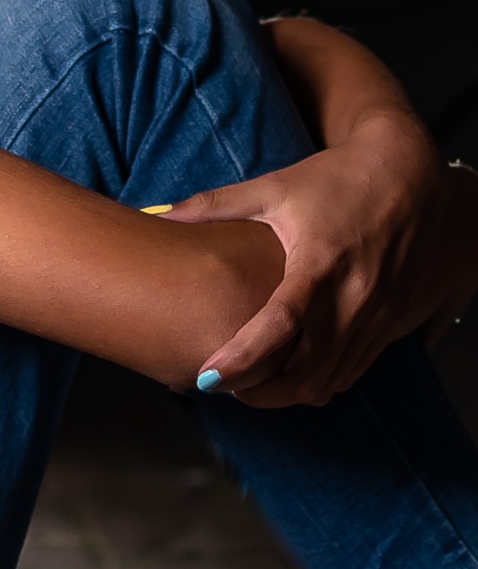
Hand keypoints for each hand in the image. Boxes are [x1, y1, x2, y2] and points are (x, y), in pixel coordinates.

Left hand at [163, 113, 477, 406]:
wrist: (409, 175)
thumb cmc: (335, 178)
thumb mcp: (273, 187)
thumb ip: (213, 205)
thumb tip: (158, 212)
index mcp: (320, 262)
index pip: (279, 325)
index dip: (243, 357)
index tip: (207, 377)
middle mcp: (355, 296)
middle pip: (308, 370)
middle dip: (261, 391)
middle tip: (220, 387)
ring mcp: (379, 314)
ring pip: (333, 379)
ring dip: (289, 392)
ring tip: (248, 388)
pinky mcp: (394, 323)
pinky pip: (356, 370)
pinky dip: (322, 381)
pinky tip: (292, 376)